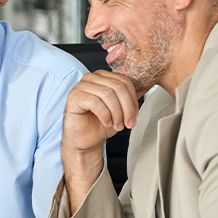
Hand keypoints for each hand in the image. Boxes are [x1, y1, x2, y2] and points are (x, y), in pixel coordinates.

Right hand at [62, 71, 140, 212]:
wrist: (86, 140)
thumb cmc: (100, 124)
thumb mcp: (121, 110)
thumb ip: (129, 98)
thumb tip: (143, 90)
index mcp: (103, 77)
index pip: (124, 81)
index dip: (133, 100)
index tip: (134, 116)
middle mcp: (91, 78)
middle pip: (117, 86)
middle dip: (126, 108)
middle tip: (127, 123)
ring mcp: (80, 86)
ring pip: (107, 93)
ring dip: (116, 113)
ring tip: (116, 125)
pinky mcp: (74, 97)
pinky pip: (94, 101)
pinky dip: (105, 115)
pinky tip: (106, 122)